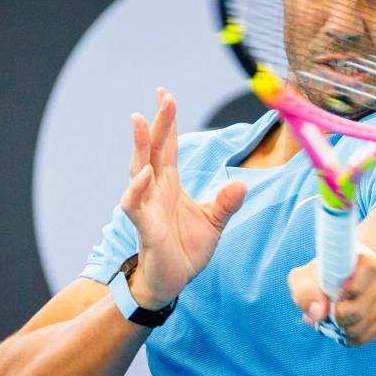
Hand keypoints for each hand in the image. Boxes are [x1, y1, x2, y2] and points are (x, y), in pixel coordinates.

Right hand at [120, 88, 246, 309]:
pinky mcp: (146, 228)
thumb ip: (227, 203)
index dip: (168, 121)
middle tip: (163, 95)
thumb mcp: (215, 222)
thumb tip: (240, 184)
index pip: (168, 146)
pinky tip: (146, 172)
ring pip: (139, 170)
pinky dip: (138, 188)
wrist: (172, 283)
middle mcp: (155, 190)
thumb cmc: (186, 250)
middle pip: (155, 150)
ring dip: (140, 145)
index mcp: (170, 184)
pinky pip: (135, 204)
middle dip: (159, 123)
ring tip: (141, 120)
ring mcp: (148, 207)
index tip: (165, 93)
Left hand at [287, 251, 375, 346]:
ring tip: (333, 318)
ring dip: (342, 330)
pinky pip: (366, 337)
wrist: (338, 282)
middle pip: (358, 312)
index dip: (349, 289)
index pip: (365, 274)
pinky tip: (343, 327)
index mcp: (364, 258)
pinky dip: (350, 338)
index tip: (337, 293)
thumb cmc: (320, 279)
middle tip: (328, 311)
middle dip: (337, 318)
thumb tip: (320, 313)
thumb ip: (305, 293)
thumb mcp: (303, 280)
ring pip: (362, 327)